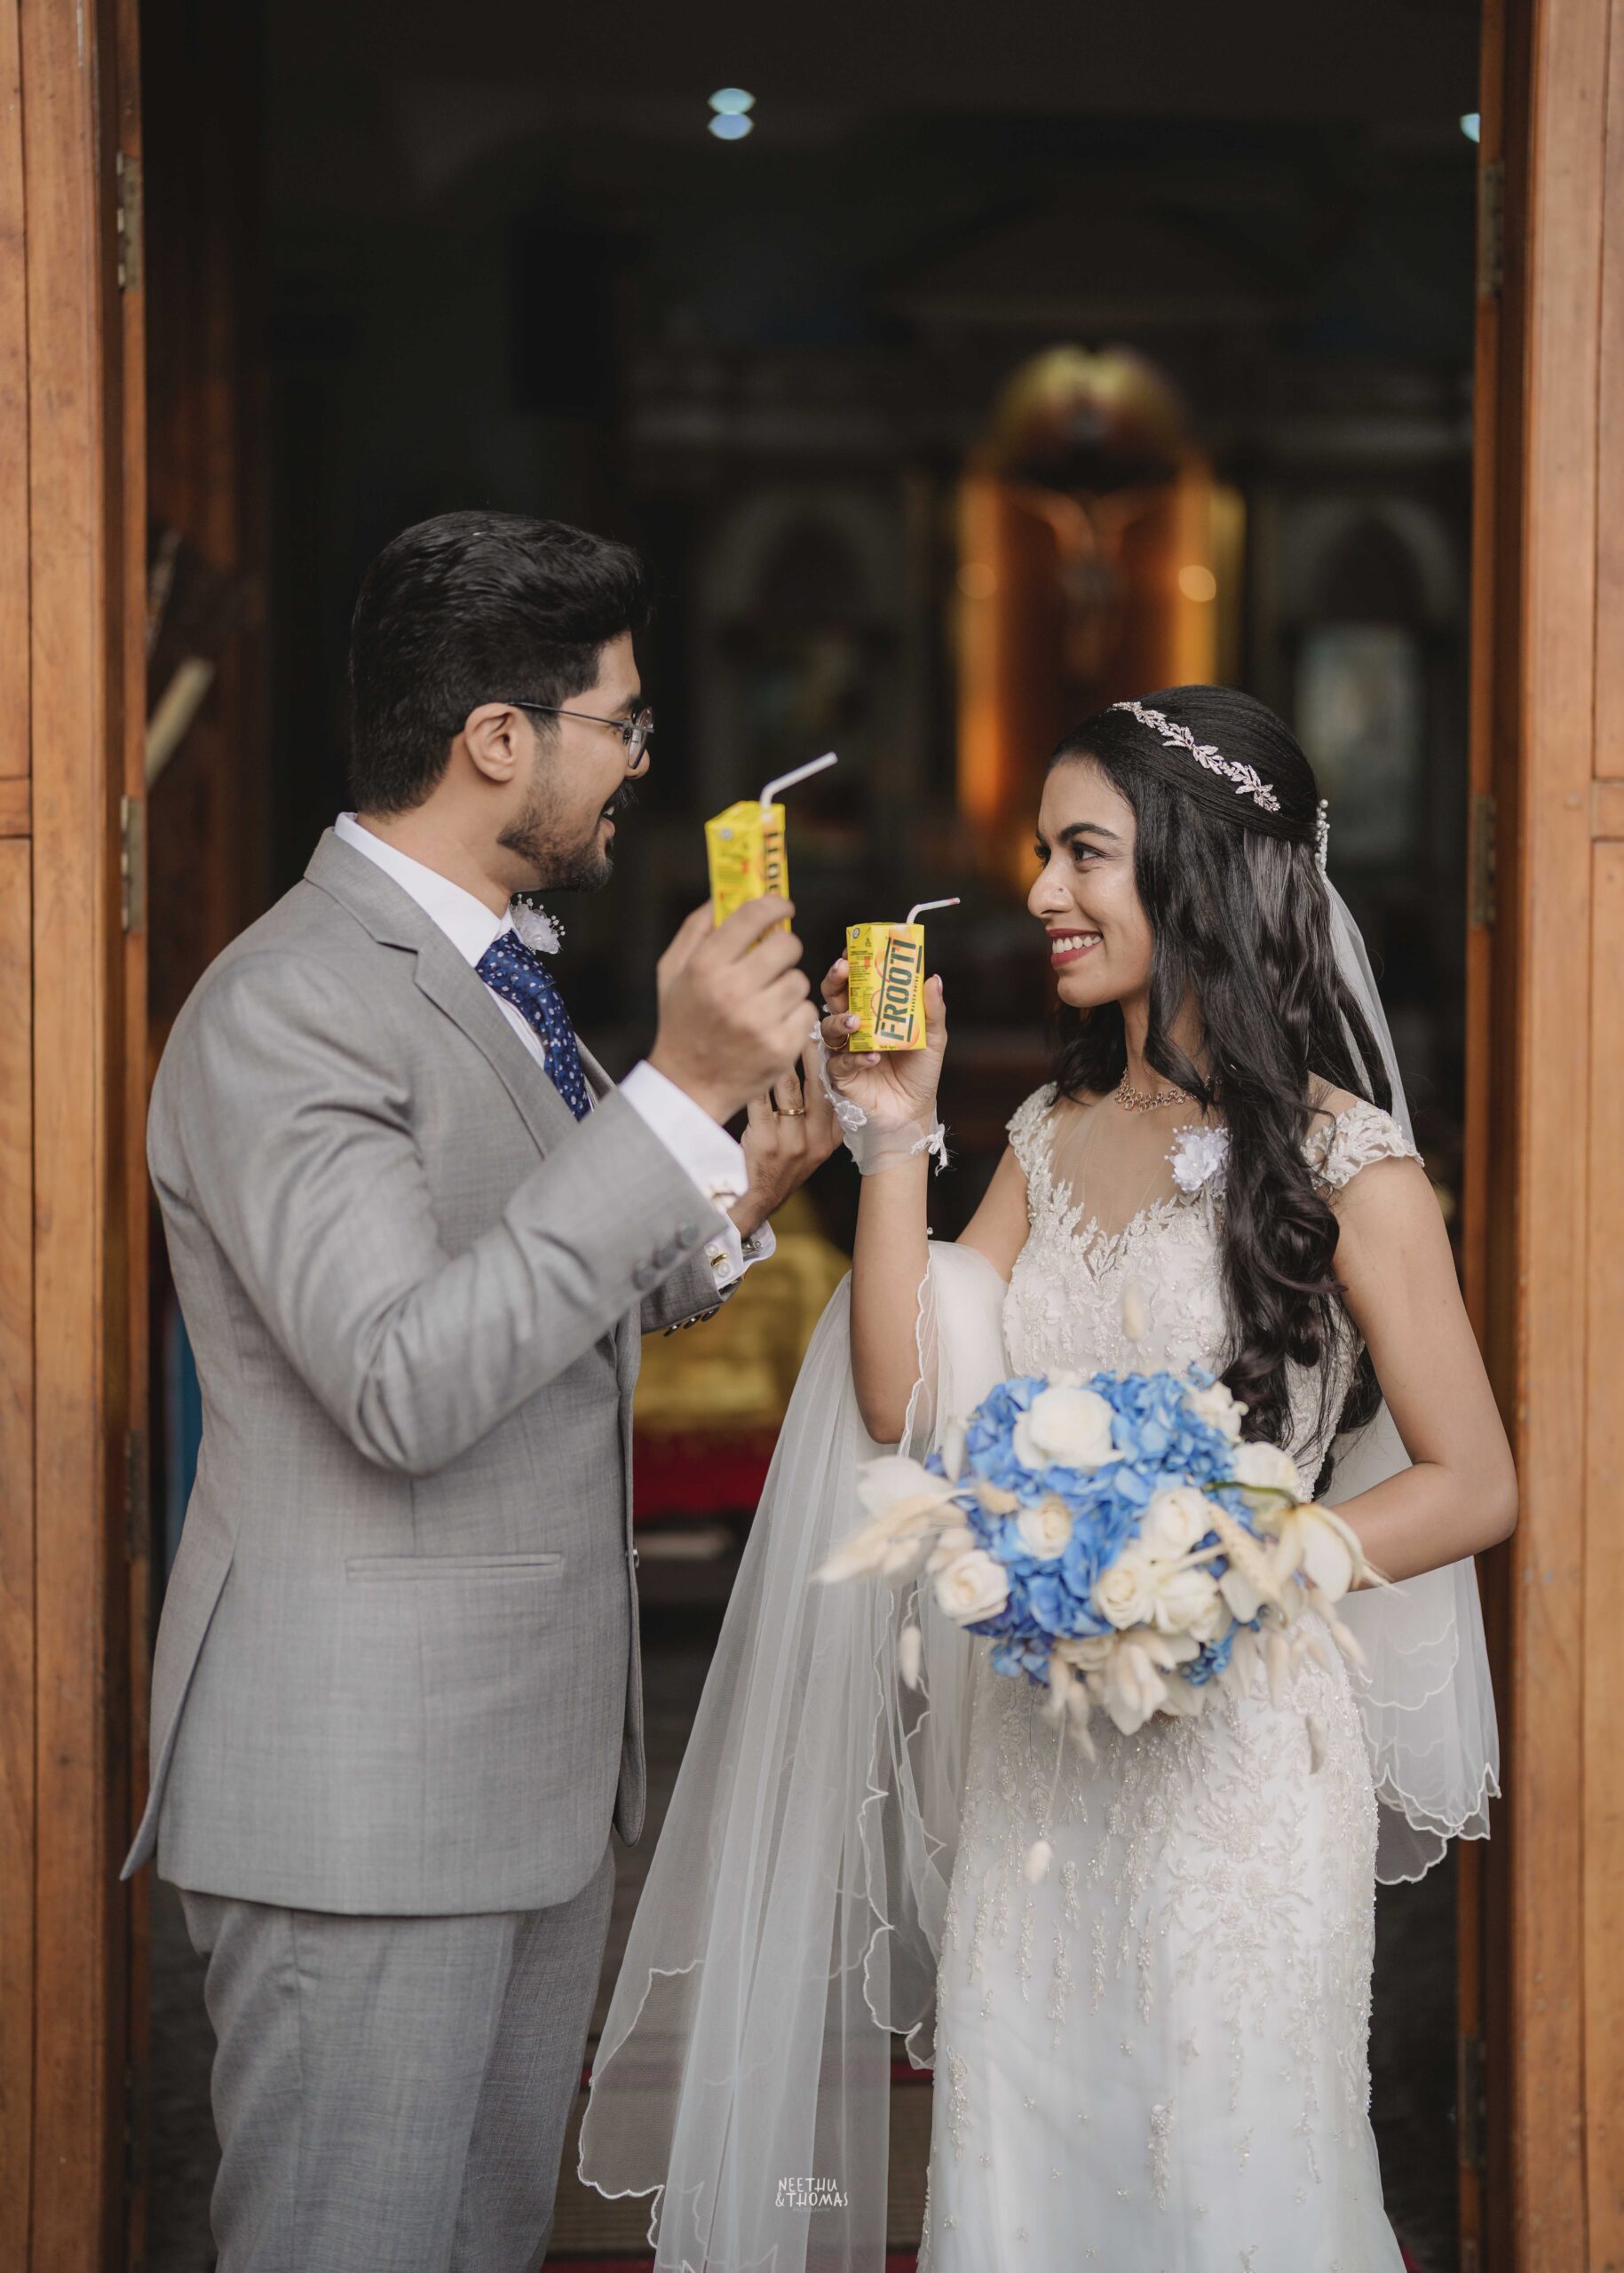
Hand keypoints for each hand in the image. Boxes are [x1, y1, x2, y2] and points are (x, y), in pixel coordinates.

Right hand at [649, 896, 812, 1123]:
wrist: (689, 1085)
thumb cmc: (682, 1021)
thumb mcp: (673, 971)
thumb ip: (696, 928)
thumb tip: (724, 893)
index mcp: (705, 967)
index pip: (752, 916)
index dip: (774, 904)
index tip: (783, 906)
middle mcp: (733, 991)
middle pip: (787, 945)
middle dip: (784, 947)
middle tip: (775, 958)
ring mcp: (760, 1021)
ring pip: (799, 980)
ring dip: (787, 986)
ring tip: (765, 1001)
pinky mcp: (782, 1046)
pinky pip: (807, 1012)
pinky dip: (794, 1016)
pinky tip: (772, 1024)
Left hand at [734, 1044, 841, 1236]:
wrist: (754, 1203)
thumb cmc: (780, 1168)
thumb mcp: (812, 1147)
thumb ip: (821, 1116)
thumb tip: (823, 1069)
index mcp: (832, 1138)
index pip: (839, 1092)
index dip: (834, 1060)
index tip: (830, 1034)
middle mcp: (817, 1140)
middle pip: (819, 1084)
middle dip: (812, 1050)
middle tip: (806, 1022)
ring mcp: (792, 1142)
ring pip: (788, 1087)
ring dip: (779, 1057)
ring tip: (772, 1031)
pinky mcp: (765, 1142)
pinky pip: (760, 1099)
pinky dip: (753, 1078)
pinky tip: (746, 1059)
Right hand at [817, 955, 946, 1128]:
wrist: (913, 1112)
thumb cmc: (919, 1073)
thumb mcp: (933, 1038)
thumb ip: (932, 1011)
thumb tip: (933, 978)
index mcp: (873, 1013)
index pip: (856, 982)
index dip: (851, 964)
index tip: (853, 950)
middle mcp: (855, 1028)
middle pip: (834, 997)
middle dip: (834, 981)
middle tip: (842, 970)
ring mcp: (844, 1050)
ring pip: (828, 1027)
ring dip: (840, 1020)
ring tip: (856, 1021)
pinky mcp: (841, 1075)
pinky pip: (840, 1062)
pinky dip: (856, 1058)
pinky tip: (872, 1058)